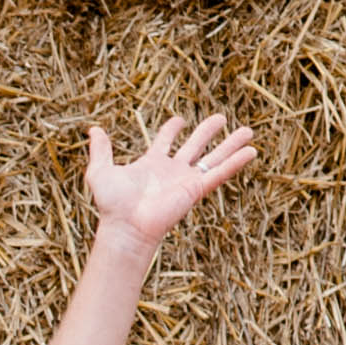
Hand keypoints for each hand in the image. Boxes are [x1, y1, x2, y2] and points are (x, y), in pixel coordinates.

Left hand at [85, 112, 255, 251]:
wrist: (125, 226)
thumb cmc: (112, 205)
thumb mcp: (101, 172)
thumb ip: (100, 151)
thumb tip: (93, 130)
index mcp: (151, 165)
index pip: (165, 142)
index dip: (171, 130)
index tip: (179, 120)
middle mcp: (171, 172)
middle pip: (195, 146)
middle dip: (207, 132)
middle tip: (220, 118)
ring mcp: (186, 180)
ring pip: (214, 158)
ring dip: (231, 145)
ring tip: (248, 131)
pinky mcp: (196, 189)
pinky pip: (220, 173)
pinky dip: (236, 162)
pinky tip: (252, 151)